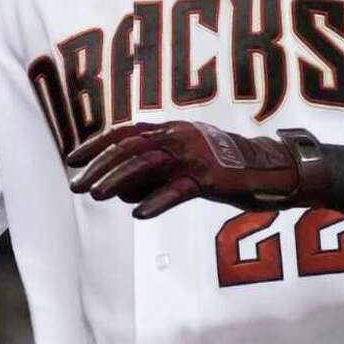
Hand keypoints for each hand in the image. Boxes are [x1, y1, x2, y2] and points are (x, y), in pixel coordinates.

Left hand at [65, 121, 324, 218]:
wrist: (271, 169)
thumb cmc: (225, 170)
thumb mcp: (185, 167)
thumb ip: (153, 176)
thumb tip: (120, 194)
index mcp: (172, 129)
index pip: (125, 132)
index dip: (96, 144)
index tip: (72, 159)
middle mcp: (180, 136)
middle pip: (131, 147)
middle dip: (99, 166)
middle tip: (76, 185)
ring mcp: (196, 155)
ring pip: (149, 164)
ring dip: (119, 180)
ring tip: (97, 196)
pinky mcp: (213, 177)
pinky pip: (180, 189)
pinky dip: (158, 200)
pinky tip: (139, 214)